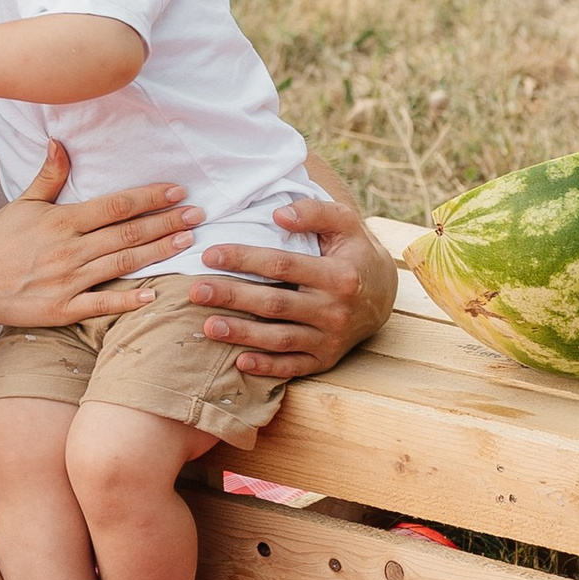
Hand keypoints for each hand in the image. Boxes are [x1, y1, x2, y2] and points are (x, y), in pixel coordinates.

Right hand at [0, 147, 196, 331]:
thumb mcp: (21, 204)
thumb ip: (49, 176)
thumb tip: (60, 141)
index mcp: (62, 221)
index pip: (116, 206)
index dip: (149, 197)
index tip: (178, 191)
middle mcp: (69, 250)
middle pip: (128, 234)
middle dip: (167, 223)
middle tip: (198, 215)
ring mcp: (67, 281)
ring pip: (122, 265)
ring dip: (158, 253)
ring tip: (187, 243)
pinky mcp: (62, 309)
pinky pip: (101, 304)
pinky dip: (128, 299)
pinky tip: (153, 293)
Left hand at [181, 182, 395, 380]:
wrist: (384, 295)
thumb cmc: (354, 252)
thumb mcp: (345, 224)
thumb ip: (315, 212)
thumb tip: (278, 214)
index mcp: (338, 274)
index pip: (281, 265)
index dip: (243, 259)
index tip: (209, 255)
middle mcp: (334, 309)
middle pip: (274, 304)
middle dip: (232, 298)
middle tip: (194, 291)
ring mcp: (330, 338)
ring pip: (279, 338)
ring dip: (241, 334)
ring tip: (207, 326)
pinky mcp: (326, 359)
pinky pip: (292, 367)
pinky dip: (266, 367)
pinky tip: (239, 361)